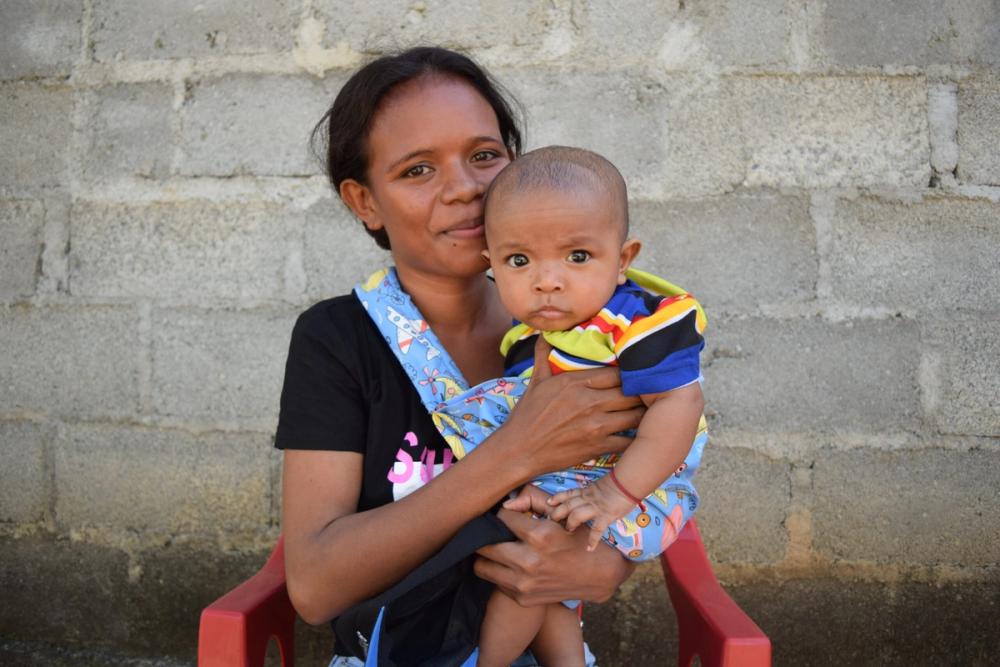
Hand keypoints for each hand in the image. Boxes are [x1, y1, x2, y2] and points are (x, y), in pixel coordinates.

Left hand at [475, 485, 633, 605]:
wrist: (598, 575)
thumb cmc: (578, 539)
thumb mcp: (560, 515)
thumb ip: (532, 500)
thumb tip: (504, 502)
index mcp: (539, 536)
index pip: (500, 518)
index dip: (501, 515)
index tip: (505, 516)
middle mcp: (529, 562)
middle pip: (483, 545)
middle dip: (486, 535)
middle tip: (491, 532)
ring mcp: (524, 584)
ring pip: (481, 567)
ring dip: (487, 556)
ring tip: (496, 550)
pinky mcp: (523, 599)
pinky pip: (495, 583)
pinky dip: (500, 573)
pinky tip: (512, 566)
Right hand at [496, 337, 643, 482]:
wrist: (518, 450)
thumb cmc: (527, 416)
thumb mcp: (535, 381)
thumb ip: (543, 354)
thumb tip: (543, 332)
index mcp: (575, 382)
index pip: (617, 372)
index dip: (630, 373)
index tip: (636, 375)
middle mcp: (588, 402)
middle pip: (631, 392)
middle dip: (642, 393)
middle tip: (650, 393)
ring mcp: (595, 425)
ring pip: (635, 415)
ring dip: (643, 414)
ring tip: (649, 412)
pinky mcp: (598, 447)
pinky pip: (629, 441)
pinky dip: (636, 438)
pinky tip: (639, 435)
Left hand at [546, 477, 636, 551]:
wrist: (629, 481)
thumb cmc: (621, 480)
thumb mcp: (604, 484)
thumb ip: (597, 491)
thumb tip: (597, 495)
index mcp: (587, 490)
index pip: (569, 494)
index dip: (557, 498)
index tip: (548, 503)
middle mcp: (588, 498)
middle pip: (568, 505)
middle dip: (558, 512)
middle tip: (550, 520)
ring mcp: (596, 507)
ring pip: (576, 515)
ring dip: (570, 523)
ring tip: (567, 531)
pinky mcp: (605, 515)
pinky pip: (597, 529)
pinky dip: (593, 540)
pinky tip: (589, 548)